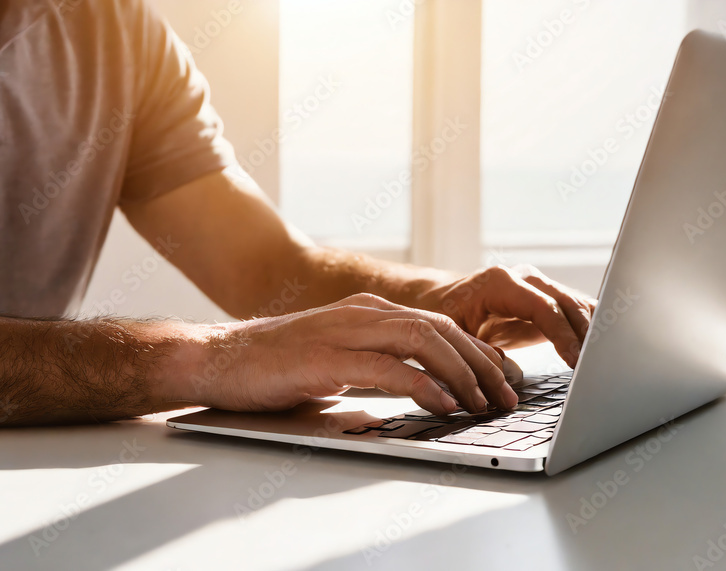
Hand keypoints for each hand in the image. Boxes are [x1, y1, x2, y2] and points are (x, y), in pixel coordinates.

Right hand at [180, 293, 519, 414]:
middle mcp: (362, 314)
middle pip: (440, 329)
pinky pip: (385, 367)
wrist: (217, 357)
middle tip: (507, 396)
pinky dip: (419, 384)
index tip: (505, 379)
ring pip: (421, 340)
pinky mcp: (323, 357)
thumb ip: (376, 367)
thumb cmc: (276, 365)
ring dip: (460, 373)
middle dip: (482, 364)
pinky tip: (441, 403)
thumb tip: (419, 392)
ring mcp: (342, 331)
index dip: (478, 353)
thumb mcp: (337, 359)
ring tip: (484, 402)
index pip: (439, 326)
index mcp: (368, 312)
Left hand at [420, 264, 596, 367]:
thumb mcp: (453, 334)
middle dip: (586, 336)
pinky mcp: (549, 298)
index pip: (543, 307)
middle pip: (567, 304)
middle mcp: (525, 278)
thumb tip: (508, 375)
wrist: (445, 298)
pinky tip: (604, 348)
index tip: (577, 360)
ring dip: (594, 332)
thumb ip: (477, 351)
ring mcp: (540, 285)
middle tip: (599, 366)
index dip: (563, 335)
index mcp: (501, 283)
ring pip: (578, 305)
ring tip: (608, 360)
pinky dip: (591, 328)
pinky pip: (577, 310)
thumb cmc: (447, 315)